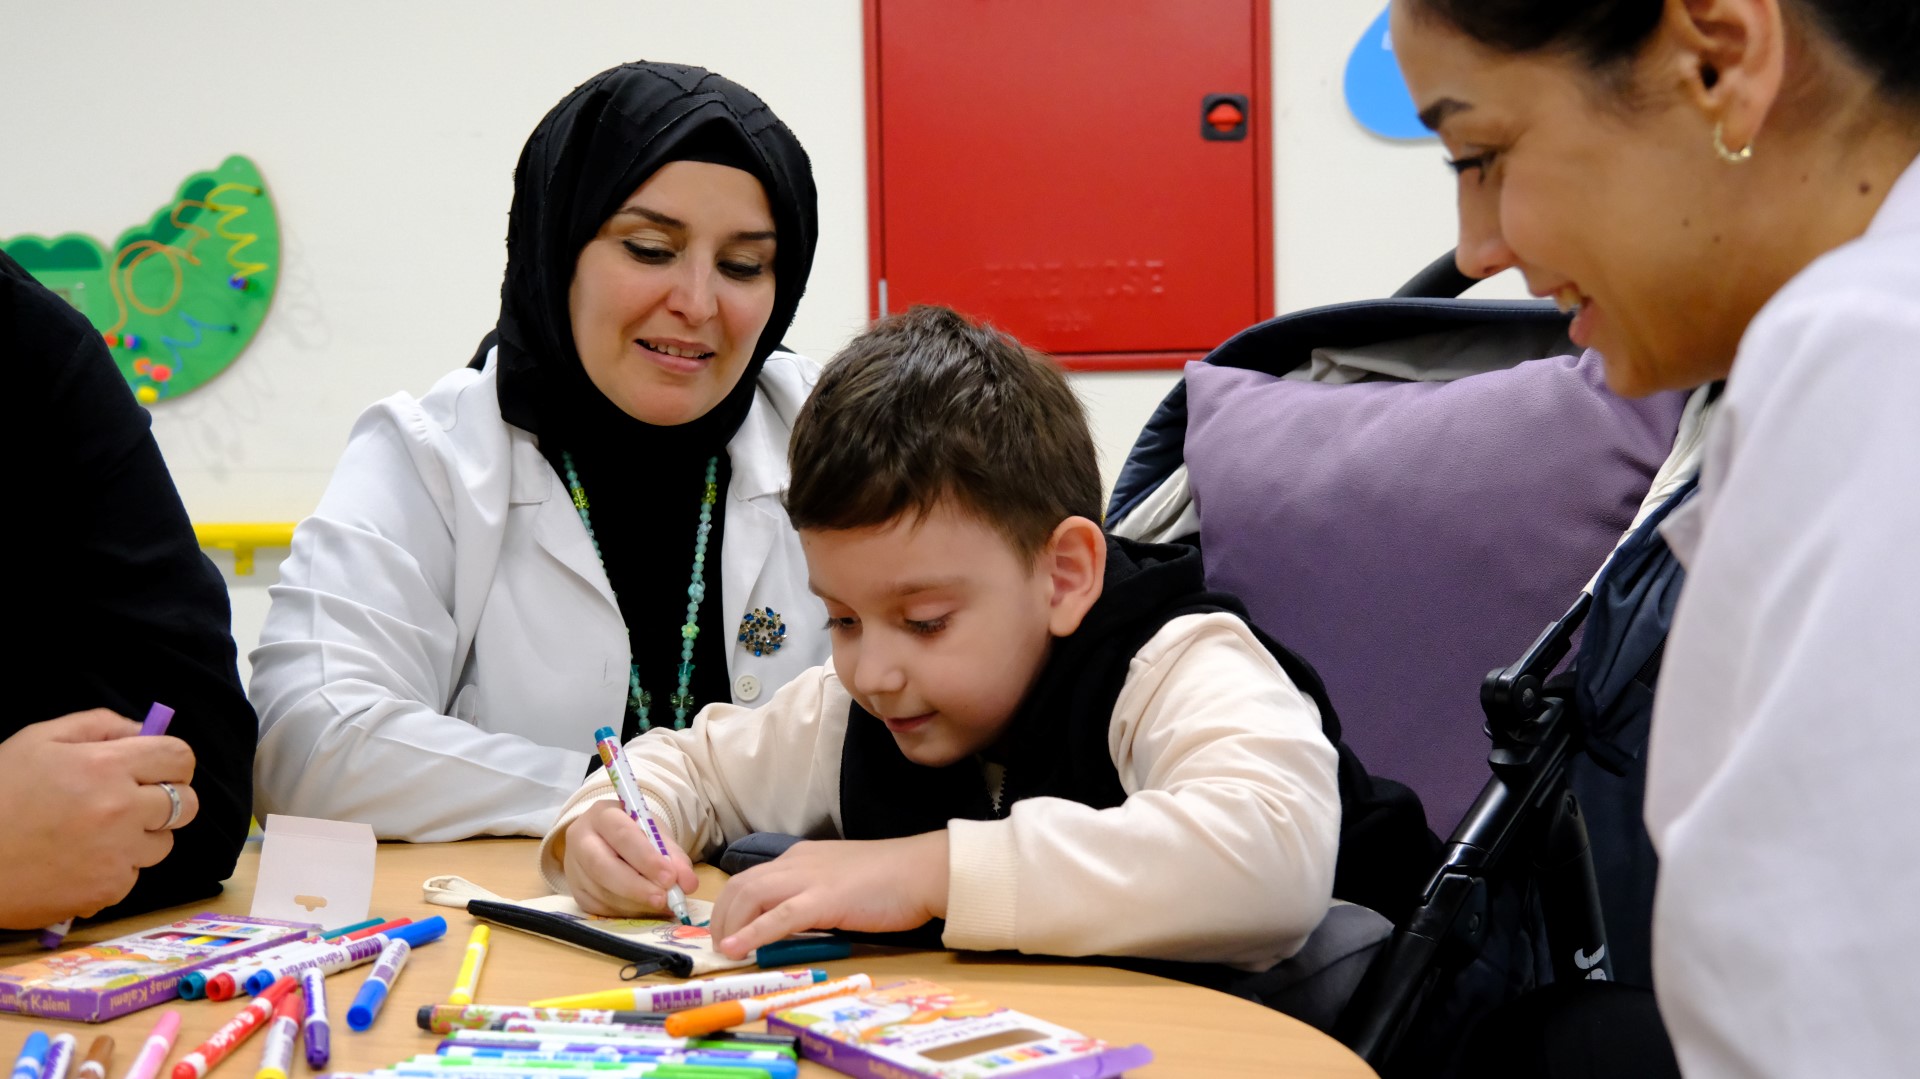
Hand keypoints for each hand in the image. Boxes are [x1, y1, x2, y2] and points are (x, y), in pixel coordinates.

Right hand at [0, 710, 199, 927]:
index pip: (180, 757)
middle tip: (132, 802)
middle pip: (187, 803)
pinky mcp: (108, 890)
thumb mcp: (37, 741)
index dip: (171, 762)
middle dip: (167, 799)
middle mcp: (121, 810)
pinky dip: (114, 869)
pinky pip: (133, 875)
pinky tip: (79, 862)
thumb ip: (97, 725)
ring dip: (141, 837)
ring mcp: (118, 855)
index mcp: (105, 766)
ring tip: (96, 834)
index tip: (155, 769)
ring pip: (163, 843)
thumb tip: (142, 730)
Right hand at [563, 801, 699, 916]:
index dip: (646, 858)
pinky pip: (598, 906)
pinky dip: (624, 911)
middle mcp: (581, 838)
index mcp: (603, 814)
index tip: (669, 878)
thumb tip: (688, 883)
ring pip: (601, 890)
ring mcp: (573, 866)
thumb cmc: (636, 834)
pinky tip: (643, 908)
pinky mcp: (575, 891)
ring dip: (634, 902)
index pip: (622, 835)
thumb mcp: (657, 834)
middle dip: (636, 886)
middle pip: (602, 865)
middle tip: (662, 898)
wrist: (609, 839)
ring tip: (659, 905)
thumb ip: (674, 857)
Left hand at [708, 832, 949, 958]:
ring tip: (724, 952)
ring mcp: (810, 879)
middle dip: (723, 917)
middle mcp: (797, 863)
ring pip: (751, 895)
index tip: (725, 930)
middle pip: (741, 885)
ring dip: (730, 925)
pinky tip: (736, 949)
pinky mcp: (824, 900)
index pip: (752, 877)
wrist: (923, 870)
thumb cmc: (892, 880)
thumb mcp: (841, 882)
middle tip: (719, 946)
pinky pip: (778, 917)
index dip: (731, 905)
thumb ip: (815, 896)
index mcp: (801, 858)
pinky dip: (751, 933)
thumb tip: (793, 924)